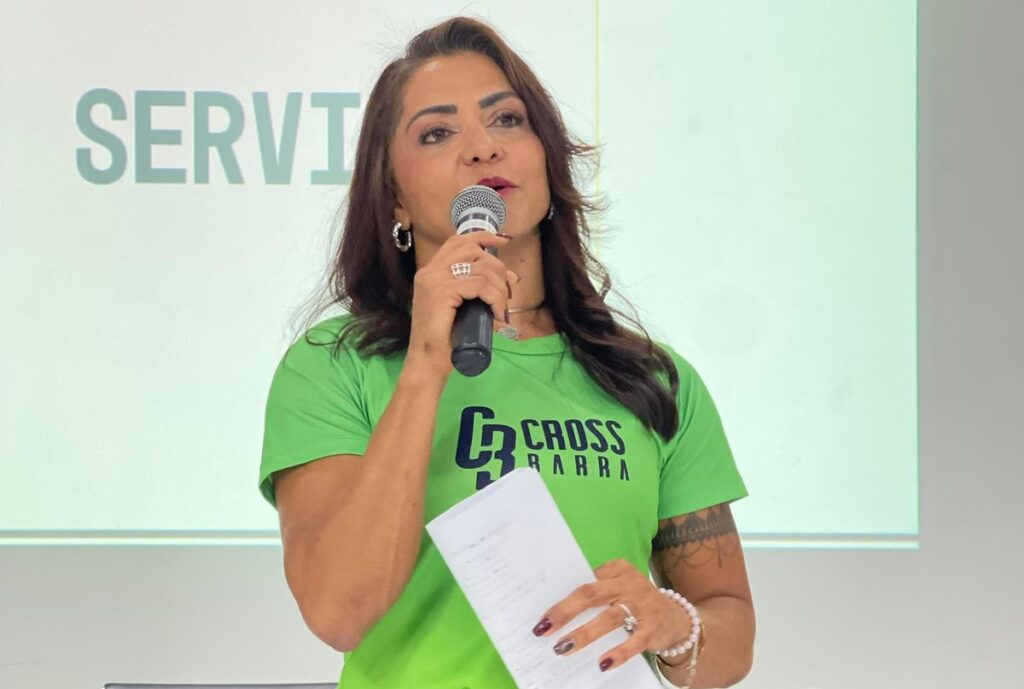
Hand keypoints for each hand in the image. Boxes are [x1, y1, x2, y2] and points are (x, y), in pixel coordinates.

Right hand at [404, 231, 517, 378]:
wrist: (427, 362)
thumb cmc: (444, 340)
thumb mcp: (463, 307)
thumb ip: (477, 290)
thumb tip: (511, 277)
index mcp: (430, 272)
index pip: (457, 241)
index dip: (482, 236)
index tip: (503, 241)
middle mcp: (430, 272)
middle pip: (472, 249)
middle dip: (497, 266)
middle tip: (507, 289)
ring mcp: (434, 281)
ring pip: (480, 268)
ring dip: (499, 287)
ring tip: (502, 307)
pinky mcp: (442, 293)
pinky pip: (480, 286)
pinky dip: (495, 298)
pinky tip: (498, 313)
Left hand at [531, 559, 693, 672]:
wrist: (678, 617)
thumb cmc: (636, 601)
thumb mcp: (619, 587)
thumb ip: (596, 591)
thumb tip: (558, 610)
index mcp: (617, 570)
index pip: (583, 580)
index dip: (560, 596)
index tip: (541, 612)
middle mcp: (629, 584)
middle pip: (591, 594)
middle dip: (565, 611)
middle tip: (544, 628)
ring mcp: (642, 606)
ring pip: (609, 618)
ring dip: (584, 634)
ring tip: (563, 647)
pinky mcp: (653, 629)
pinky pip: (634, 641)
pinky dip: (619, 653)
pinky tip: (603, 663)